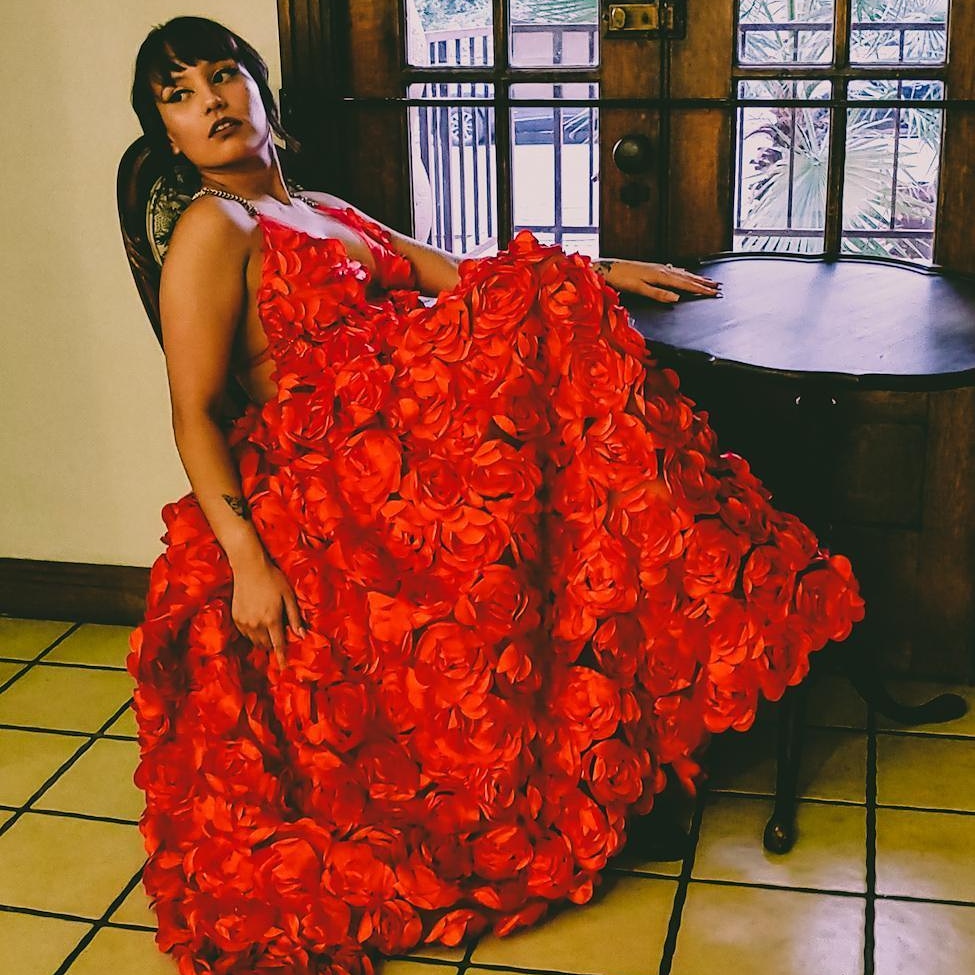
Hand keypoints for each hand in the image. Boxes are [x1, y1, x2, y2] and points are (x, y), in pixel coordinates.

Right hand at [230, 554, 305, 666]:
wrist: (249, 567)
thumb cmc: (273, 579)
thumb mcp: (289, 596)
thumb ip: (295, 617)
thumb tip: (301, 635)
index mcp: (272, 619)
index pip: (278, 645)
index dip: (282, 658)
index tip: (284, 669)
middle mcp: (256, 624)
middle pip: (266, 645)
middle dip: (274, 644)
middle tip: (280, 632)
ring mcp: (244, 622)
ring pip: (255, 641)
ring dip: (264, 640)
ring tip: (269, 625)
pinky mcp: (236, 618)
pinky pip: (246, 634)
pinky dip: (254, 633)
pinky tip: (258, 622)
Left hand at [595, 258, 721, 303]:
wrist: (609, 268)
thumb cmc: (622, 279)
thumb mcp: (639, 289)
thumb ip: (658, 294)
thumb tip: (676, 298)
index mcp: (661, 276)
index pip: (686, 285)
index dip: (701, 290)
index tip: (714, 293)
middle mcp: (663, 270)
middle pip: (688, 278)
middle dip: (703, 283)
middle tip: (718, 287)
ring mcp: (659, 268)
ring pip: (683, 273)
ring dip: (696, 278)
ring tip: (708, 281)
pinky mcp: (654, 268)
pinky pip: (675, 271)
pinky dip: (684, 273)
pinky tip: (686, 273)